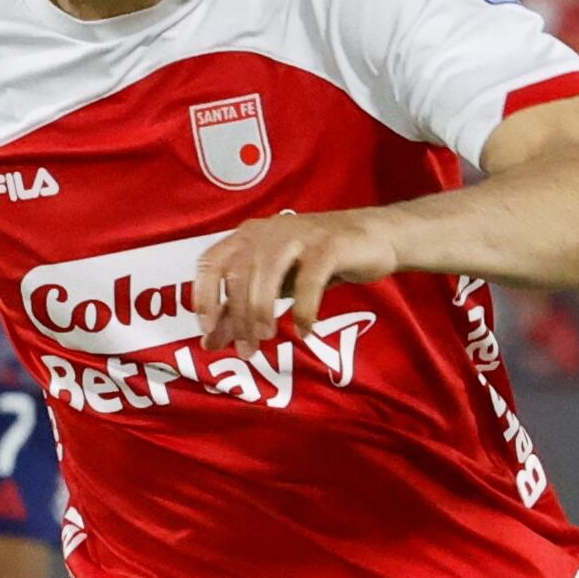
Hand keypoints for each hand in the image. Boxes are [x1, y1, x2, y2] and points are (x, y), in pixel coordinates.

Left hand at [194, 209, 398, 357]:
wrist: (374, 237)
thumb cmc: (316, 261)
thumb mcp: (275, 285)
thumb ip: (241, 310)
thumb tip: (210, 343)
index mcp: (249, 235)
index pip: (212, 261)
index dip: (204, 295)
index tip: (208, 331)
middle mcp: (269, 230)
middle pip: (240, 272)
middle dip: (238, 315)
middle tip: (247, 348)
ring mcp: (299, 234)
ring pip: (268, 271)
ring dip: (262, 308)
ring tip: (267, 337)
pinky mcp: (329, 245)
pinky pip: (310, 279)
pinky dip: (304, 308)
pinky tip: (306, 329)